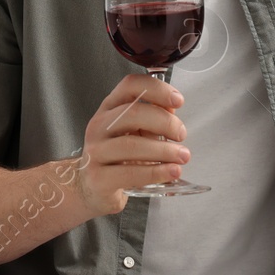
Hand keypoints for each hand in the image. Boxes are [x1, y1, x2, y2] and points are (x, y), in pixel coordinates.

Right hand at [71, 73, 188, 216]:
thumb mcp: (134, 132)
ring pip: (131, 145)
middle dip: (164, 122)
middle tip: (181, 134)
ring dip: (164, 150)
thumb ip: (153, 118)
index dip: (156, 89)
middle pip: (132, 113)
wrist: (91, 188)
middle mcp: (99, 126)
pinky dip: (156, 172)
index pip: (130, 86)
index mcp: (109, 109)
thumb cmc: (117, 157)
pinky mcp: (99, 178)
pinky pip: (130, 173)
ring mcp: (95, 152)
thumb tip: (172, 108)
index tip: (178, 100)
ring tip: (182, 156)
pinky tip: (171, 172)